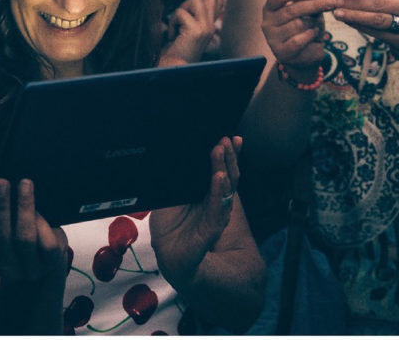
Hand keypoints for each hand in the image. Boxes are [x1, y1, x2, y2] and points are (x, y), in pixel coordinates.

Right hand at [0, 178, 67, 281]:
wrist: (43, 261)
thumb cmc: (12, 237)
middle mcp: (8, 271)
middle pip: (1, 237)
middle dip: (0, 207)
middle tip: (2, 182)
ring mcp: (31, 269)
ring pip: (24, 238)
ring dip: (24, 207)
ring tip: (24, 183)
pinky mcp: (52, 263)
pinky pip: (46, 243)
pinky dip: (41, 222)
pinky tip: (38, 205)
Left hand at [150, 136, 240, 290]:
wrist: (171, 261)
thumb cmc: (170, 228)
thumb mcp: (168, 200)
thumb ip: (174, 181)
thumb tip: (169, 153)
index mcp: (207, 194)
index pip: (221, 170)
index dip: (228, 155)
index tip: (230, 137)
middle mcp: (215, 203)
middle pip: (227, 177)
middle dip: (227, 158)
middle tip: (226, 139)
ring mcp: (214, 216)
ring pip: (223, 191)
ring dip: (222, 170)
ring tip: (221, 152)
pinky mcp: (208, 231)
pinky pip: (216, 211)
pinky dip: (218, 194)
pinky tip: (219, 180)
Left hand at [162, 0, 220, 65]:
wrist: (173, 68)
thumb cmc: (174, 48)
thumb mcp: (182, 28)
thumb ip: (187, 13)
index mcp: (208, 24)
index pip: (217, 1)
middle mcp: (211, 25)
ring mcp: (206, 27)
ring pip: (194, 0)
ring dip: (179, 11)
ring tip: (176, 27)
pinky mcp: (198, 31)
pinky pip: (180, 13)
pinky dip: (172, 23)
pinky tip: (173, 36)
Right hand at [261, 0, 336, 70]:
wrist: (303, 54)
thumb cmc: (304, 28)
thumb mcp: (306, 12)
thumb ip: (309, 3)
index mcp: (270, 8)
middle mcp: (267, 22)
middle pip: (290, 10)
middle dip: (314, 5)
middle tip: (331, 2)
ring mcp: (272, 38)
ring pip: (297, 25)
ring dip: (313, 23)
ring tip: (316, 25)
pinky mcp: (280, 52)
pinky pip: (299, 40)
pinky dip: (310, 35)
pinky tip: (314, 33)